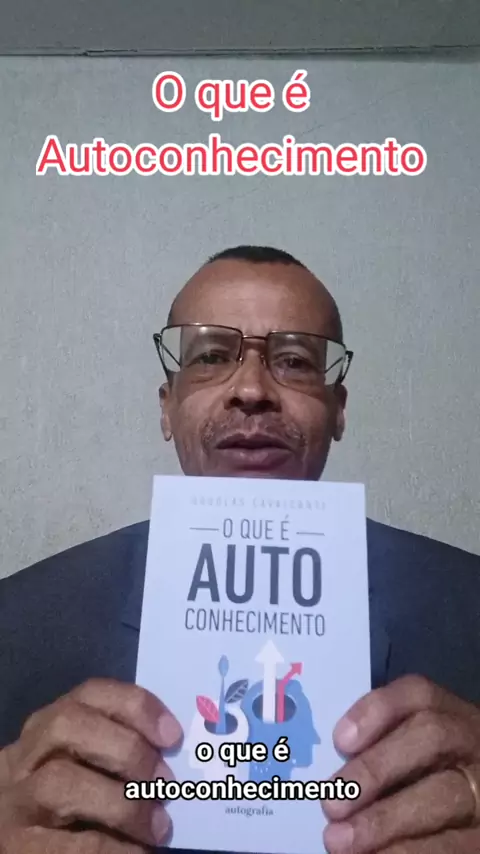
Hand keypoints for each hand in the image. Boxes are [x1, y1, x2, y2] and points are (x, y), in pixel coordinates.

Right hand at [0, 678, 181, 852]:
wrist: (16, 842)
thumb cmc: (66, 799)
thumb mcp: (85, 765)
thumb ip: (115, 751)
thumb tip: (170, 759)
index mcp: (48, 726)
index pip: (90, 693)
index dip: (135, 707)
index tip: (172, 735)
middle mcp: (25, 755)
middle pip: (68, 726)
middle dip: (127, 750)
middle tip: (166, 781)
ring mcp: (17, 801)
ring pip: (59, 782)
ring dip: (120, 803)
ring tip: (158, 825)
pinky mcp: (18, 848)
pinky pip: (65, 845)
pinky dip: (111, 848)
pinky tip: (139, 852)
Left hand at [323, 675, 479, 852]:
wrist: (472, 807)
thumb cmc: (428, 775)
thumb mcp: (413, 750)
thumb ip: (382, 748)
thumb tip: (330, 773)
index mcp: (450, 714)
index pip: (418, 694)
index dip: (377, 710)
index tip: (340, 740)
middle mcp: (471, 744)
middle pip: (430, 738)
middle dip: (375, 768)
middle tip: (331, 802)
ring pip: (442, 795)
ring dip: (384, 820)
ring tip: (339, 841)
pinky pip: (452, 845)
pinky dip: (408, 852)